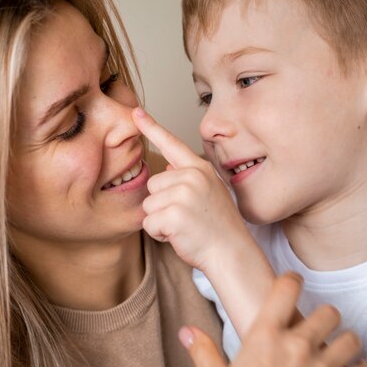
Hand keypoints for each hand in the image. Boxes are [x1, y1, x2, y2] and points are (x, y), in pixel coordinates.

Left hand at [132, 108, 250, 271]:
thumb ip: (189, 178)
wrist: (232, 253)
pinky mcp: (175, 214)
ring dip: (160, 221)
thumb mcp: (210, 194)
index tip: (135, 112)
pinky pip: (149, 223)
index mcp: (200, 169)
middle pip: (152, 184)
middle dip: (162, 205)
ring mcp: (184, 194)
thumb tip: (168, 165)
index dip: (151, 127)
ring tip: (184, 227)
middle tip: (186, 217)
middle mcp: (192, 176)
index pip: (172, 144)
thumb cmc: (219, 228)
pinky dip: (160, 234)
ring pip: (148, 205)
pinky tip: (180, 236)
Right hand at [180, 273, 366, 366]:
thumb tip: (185, 332)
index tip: (293, 283)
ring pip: (351, 338)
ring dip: (346, 343)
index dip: (292, 281)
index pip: (286, 288)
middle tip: (319, 329)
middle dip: (326, 318)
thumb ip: (204, 351)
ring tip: (339, 351)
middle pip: (328, 312)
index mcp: (264, 336)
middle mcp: (296, 346)